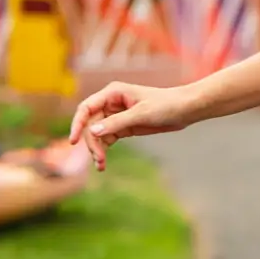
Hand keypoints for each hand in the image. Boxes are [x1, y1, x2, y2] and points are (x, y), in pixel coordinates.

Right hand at [68, 82, 197, 170]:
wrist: (185, 110)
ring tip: (100, 165)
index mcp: (112, 93)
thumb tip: (93, 132)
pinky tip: (103, 163)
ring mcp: (116, 115)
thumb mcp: (141, 114)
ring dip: (96, 149)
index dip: (77, 123)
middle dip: (91, 143)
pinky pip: (107, 139)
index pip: (86, 108)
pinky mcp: (123, 126)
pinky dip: (104, 150)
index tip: (74, 141)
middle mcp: (111, 103)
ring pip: (97, 134)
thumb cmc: (166, 105)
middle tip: (98, 160)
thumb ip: (117, 123)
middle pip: (90, 124)